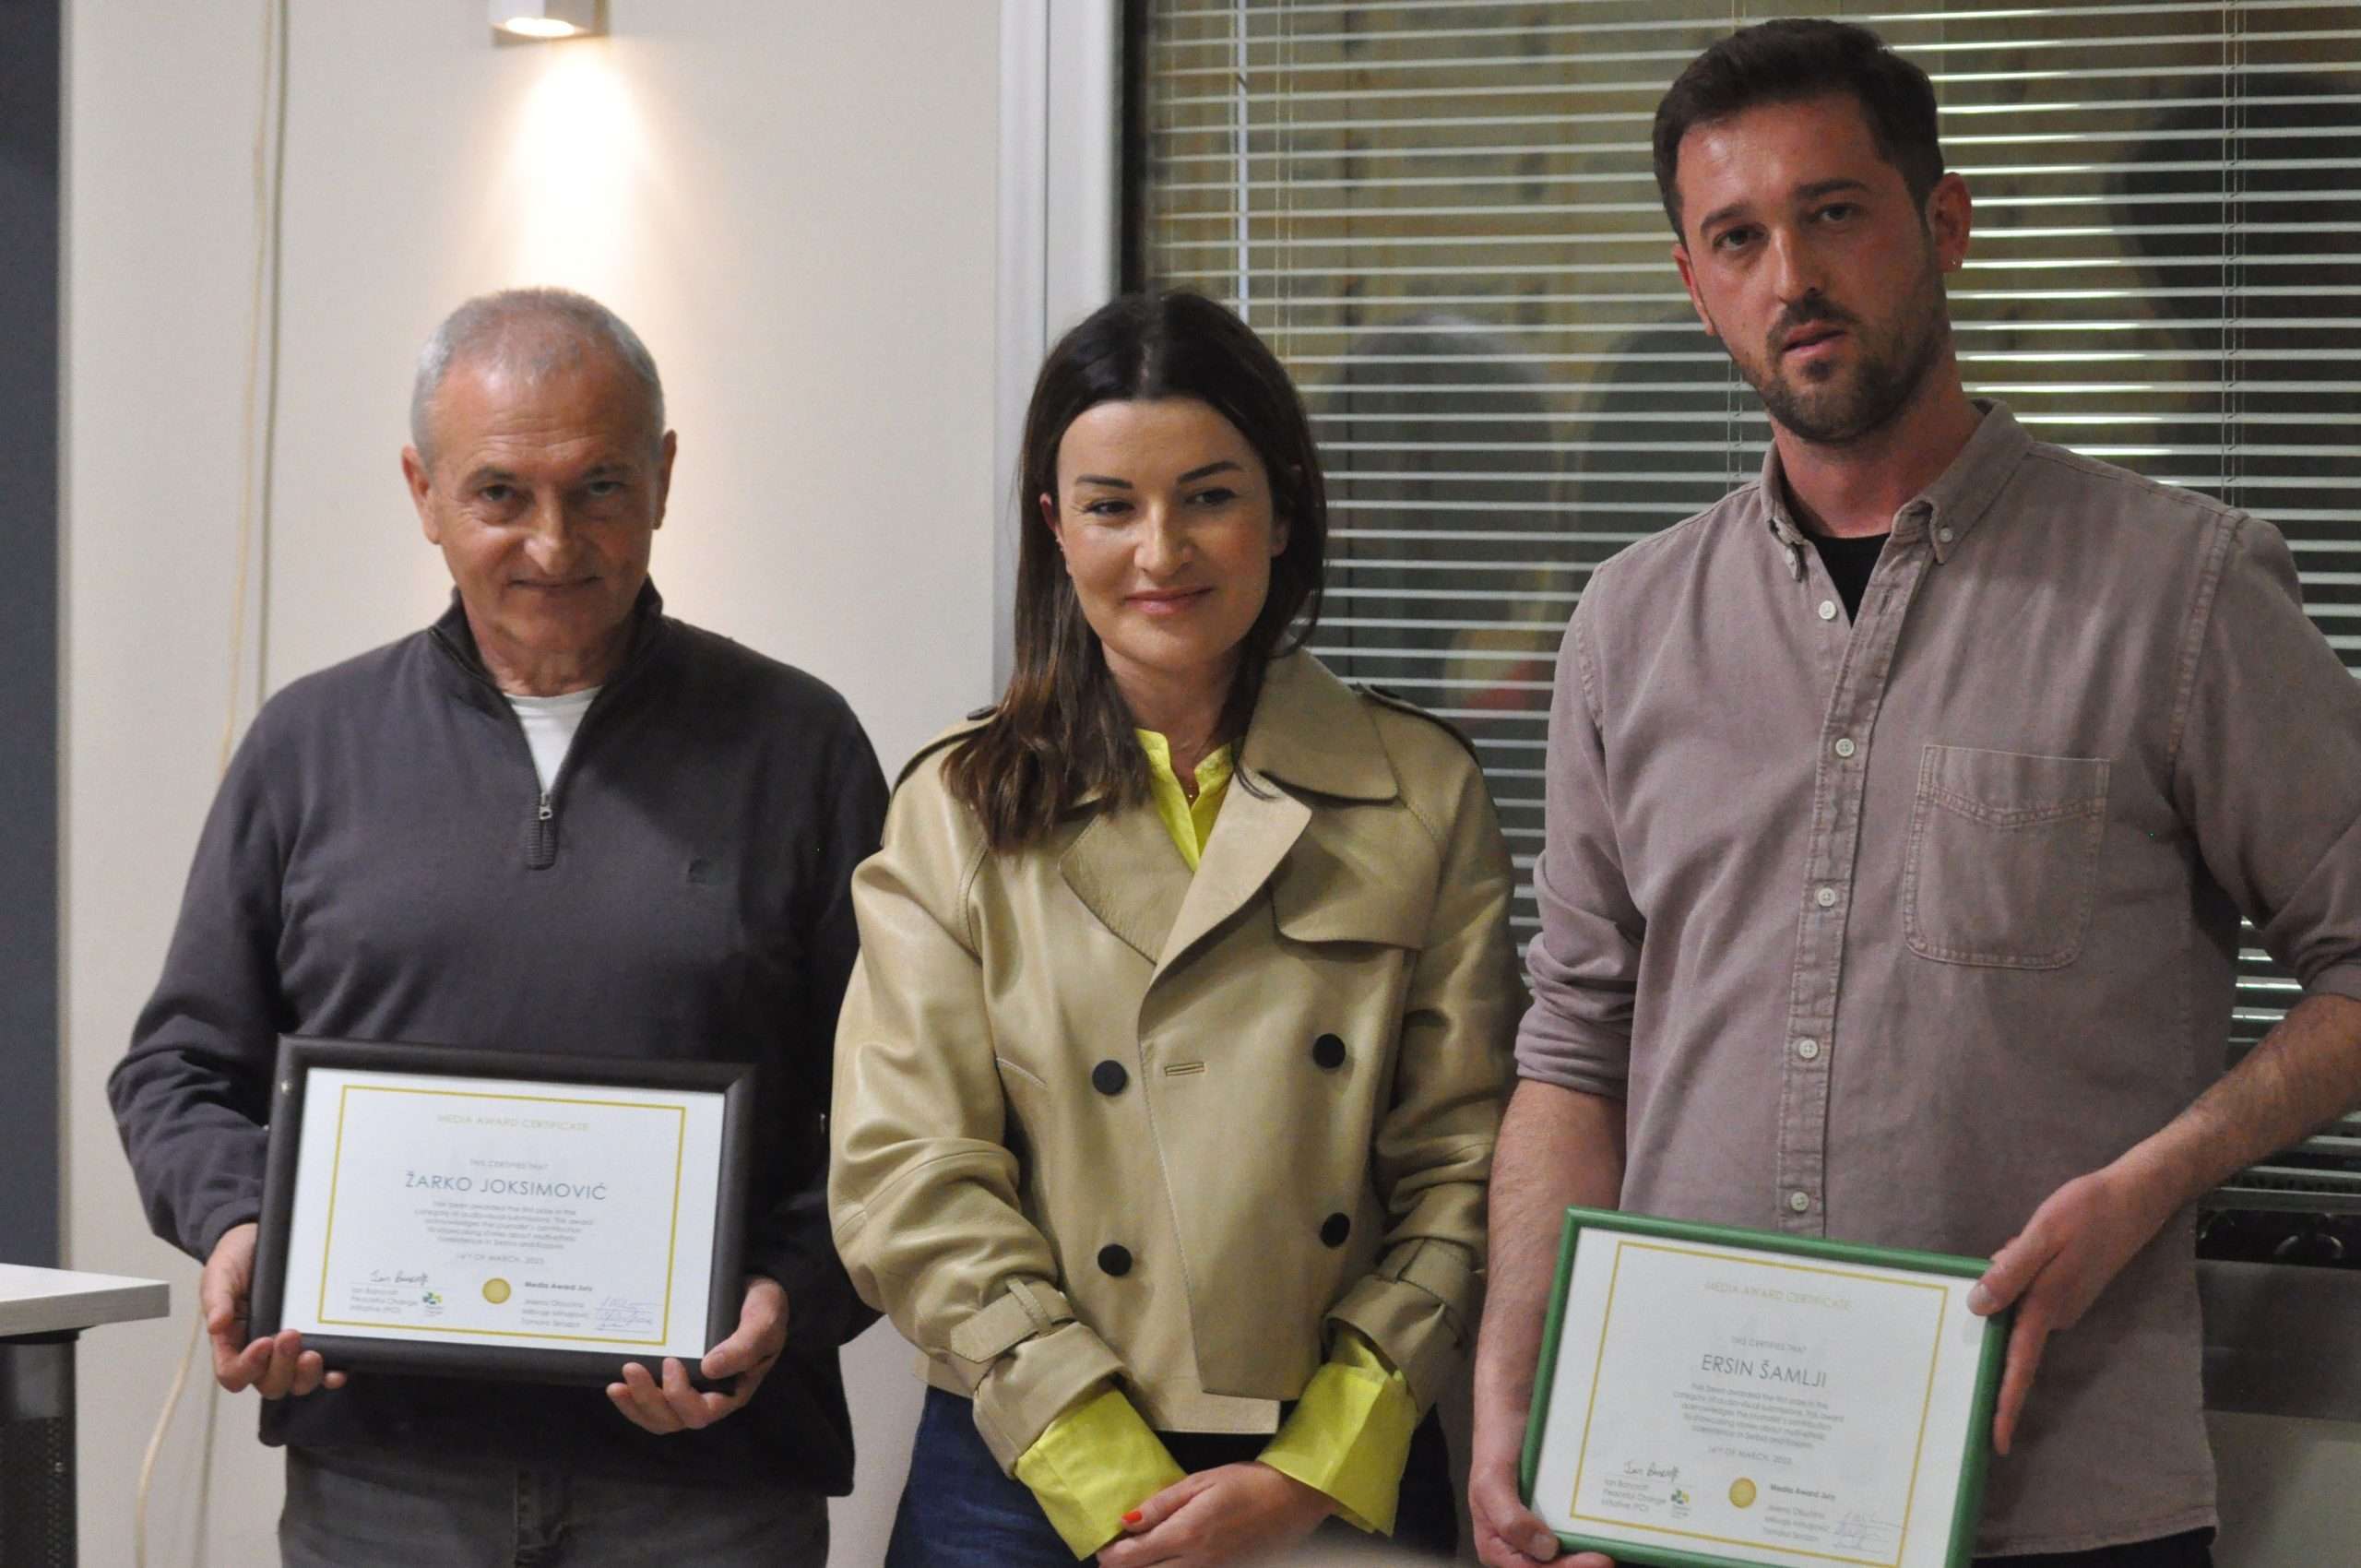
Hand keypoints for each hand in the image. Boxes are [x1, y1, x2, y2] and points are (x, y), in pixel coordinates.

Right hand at [201, 1221, 344, 1397]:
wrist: (264, 1238)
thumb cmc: (238, 1260)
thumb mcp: (221, 1274)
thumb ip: (217, 1298)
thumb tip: (216, 1325)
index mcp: (232, 1342)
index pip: (233, 1373)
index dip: (247, 1367)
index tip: (263, 1343)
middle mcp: (261, 1353)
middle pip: (269, 1383)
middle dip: (281, 1368)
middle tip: (291, 1336)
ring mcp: (289, 1350)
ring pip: (296, 1382)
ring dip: (305, 1376)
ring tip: (313, 1354)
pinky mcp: (314, 1340)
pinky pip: (323, 1368)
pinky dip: (330, 1374)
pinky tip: (338, 1370)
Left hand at [607, 1274, 786, 1433]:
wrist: (752, 1289)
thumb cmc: (763, 1307)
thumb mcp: (763, 1322)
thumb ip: (744, 1345)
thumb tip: (709, 1368)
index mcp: (732, 1391)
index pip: (702, 1412)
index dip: (680, 1396)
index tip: (671, 1362)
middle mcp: (709, 1397)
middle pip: (673, 1419)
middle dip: (648, 1400)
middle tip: (631, 1368)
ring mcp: (690, 1390)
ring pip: (658, 1417)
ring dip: (635, 1405)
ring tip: (617, 1385)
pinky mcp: (673, 1378)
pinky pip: (650, 1402)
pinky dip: (631, 1399)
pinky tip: (616, 1385)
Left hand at [1097, 1462, 1331, 1566]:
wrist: (1292, 1501)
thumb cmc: (1246, 1483)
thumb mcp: (1199, 1482)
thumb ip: (1161, 1503)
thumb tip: (1125, 1521)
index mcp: (1185, 1534)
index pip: (1132, 1558)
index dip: (1111, 1555)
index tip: (1105, 1545)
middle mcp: (1195, 1562)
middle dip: (1126, 1566)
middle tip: (1122, 1550)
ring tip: (1147, 1552)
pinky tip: (1175, 1556)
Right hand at [1470, 1413, 1610, 1567]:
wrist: (1514, 1405)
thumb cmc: (1496, 1443)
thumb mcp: (1492, 1481)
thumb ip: (1509, 1519)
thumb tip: (1546, 1550)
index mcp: (1496, 1544)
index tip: (1596, 1559)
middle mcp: (1518, 1542)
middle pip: (1550, 1567)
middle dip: (1579, 1566)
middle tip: (1609, 1558)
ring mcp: (1538, 1526)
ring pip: (1564, 1554)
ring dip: (1586, 1554)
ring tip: (1613, 1547)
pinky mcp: (1555, 1511)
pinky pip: (1572, 1529)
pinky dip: (1589, 1532)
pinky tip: (1608, 1528)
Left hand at [1969, 1163, 2177, 1455]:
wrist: (2136, 1197)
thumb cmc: (2087, 1211)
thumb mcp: (2041, 1235)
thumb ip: (2009, 1272)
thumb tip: (1978, 1307)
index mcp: (2047, 1306)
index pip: (2019, 1364)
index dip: (2005, 1403)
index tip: (1995, 1442)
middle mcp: (2056, 1313)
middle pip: (2010, 1330)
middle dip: (1995, 1309)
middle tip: (2010, 1255)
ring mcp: (2065, 1302)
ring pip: (2017, 1303)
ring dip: (2007, 1278)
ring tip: (2023, 1240)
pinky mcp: (2069, 1288)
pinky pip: (2028, 1288)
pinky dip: (2019, 1269)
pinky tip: (2027, 1241)